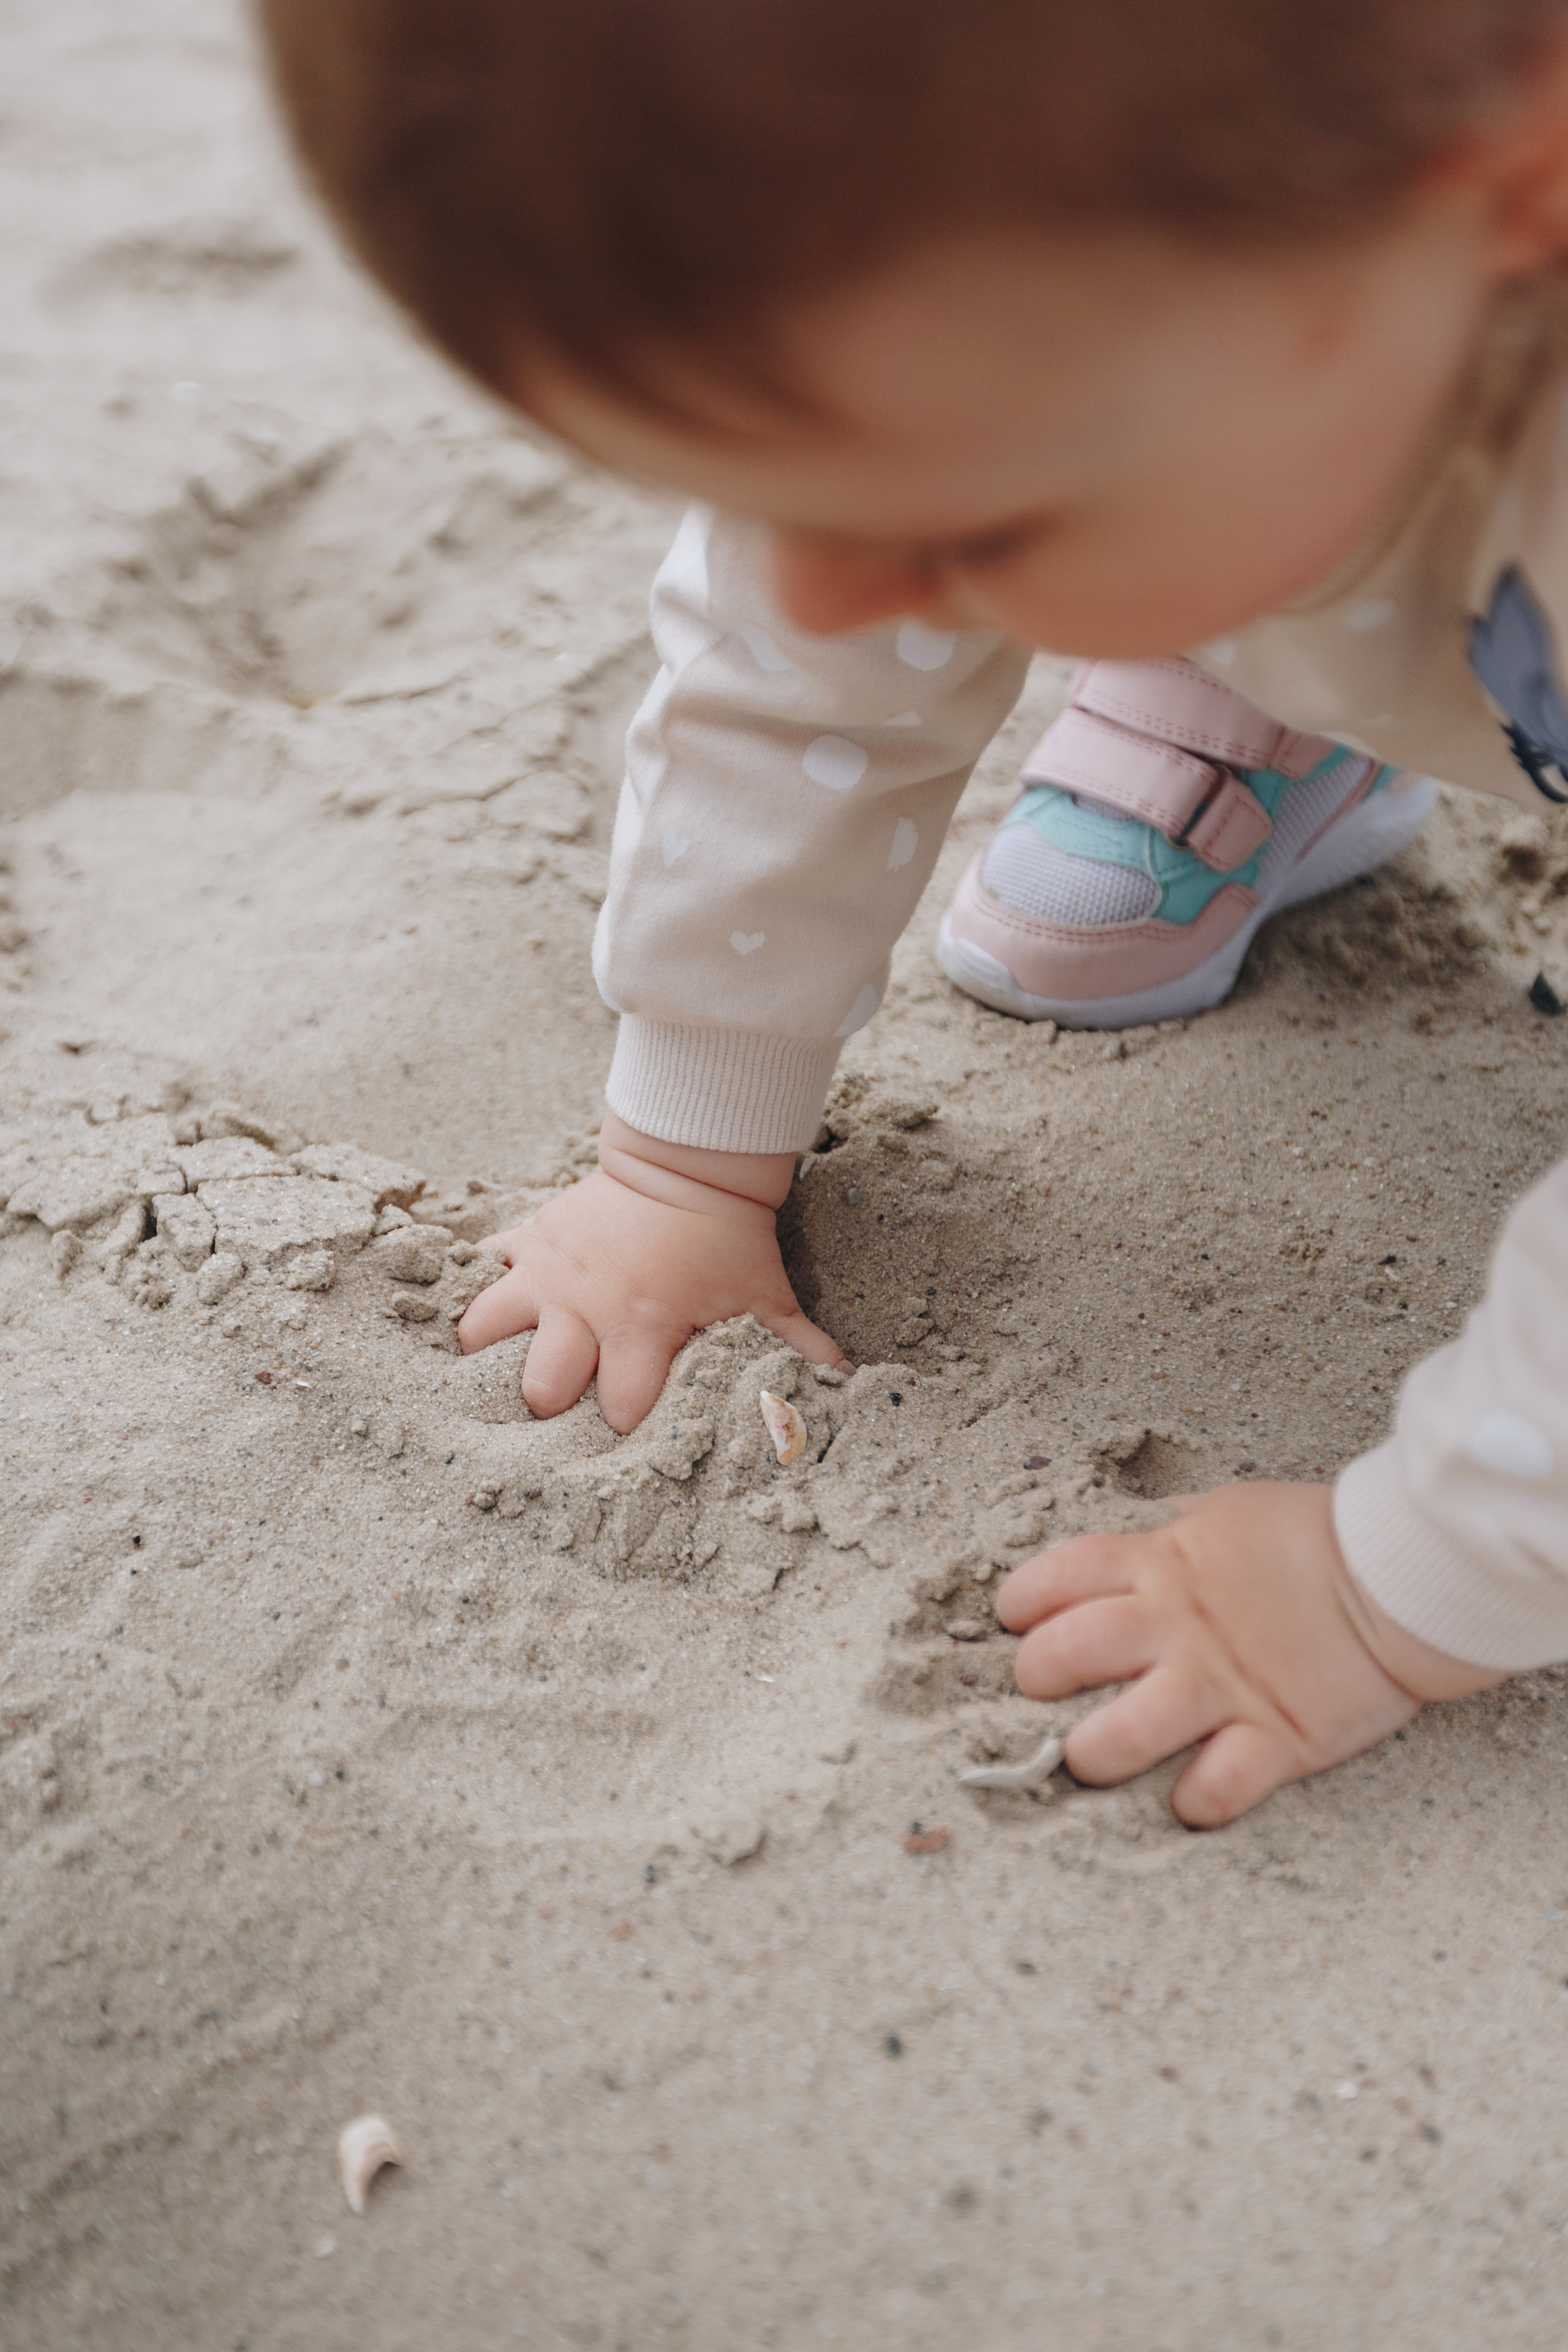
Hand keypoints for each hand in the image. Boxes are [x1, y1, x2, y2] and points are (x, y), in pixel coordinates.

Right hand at [456, 1110, 848, 1431]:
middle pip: (538, 1386)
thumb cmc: (726, 1237)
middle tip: (563, 1402)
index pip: (619, 1408)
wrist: (688, 1161)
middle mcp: (584, 1307)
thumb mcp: (764, 1295)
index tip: (635, 1431)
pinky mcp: (528, 1240)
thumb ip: (797, 1346)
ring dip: (489, 1354)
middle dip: (547, 1405)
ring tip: (495, 1367)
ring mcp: (547, 1273)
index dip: (627, 1426)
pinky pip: (479, 1269)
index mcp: (641, 1327)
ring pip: (483, 1330)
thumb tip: (844, 1387)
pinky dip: (476, 1287)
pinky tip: (482, 1306)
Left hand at [995, 1481, 1501, 1825]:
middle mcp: (1174, 1627)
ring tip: (1089, 1757)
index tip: (1016, 1620)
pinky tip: (1189, 1799)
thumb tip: (1144, 1527)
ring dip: (1092, 1753)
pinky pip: (1216, 1786)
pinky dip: (1196, 1801)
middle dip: (1035, 1677)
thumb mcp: (1227, 1512)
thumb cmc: (1312, 1537)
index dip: (1020, 1602)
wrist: (1401, 1572)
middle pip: (1066, 1654)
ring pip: (1120, 1734)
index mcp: (1159, 1566)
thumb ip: (1175, 1529)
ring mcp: (1220, 1685)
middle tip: (1041, 1691)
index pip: (1055, 1578)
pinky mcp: (1274, 1737)